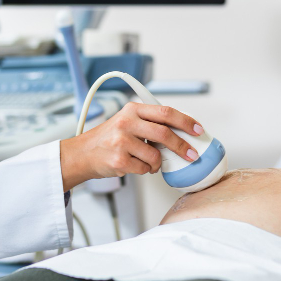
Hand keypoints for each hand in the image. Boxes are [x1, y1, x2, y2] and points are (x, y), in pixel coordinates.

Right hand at [59, 103, 203, 190]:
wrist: (82, 154)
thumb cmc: (108, 139)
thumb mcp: (127, 122)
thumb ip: (149, 123)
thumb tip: (181, 133)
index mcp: (132, 110)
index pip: (166, 112)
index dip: (185, 121)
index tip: (198, 130)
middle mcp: (126, 122)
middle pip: (164, 133)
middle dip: (182, 147)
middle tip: (191, 155)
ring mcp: (121, 141)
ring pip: (155, 156)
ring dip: (157, 163)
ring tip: (150, 163)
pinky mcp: (119, 160)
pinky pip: (144, 169)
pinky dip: (145, 171)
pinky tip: (136, 166)